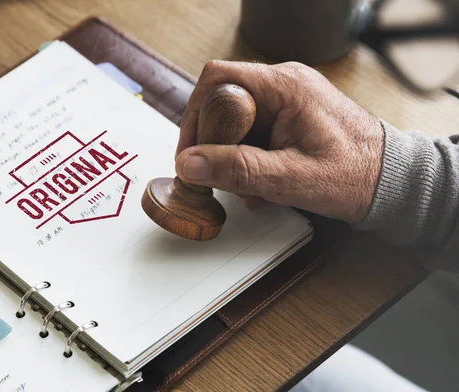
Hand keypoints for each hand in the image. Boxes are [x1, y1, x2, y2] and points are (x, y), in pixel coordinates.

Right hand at [174, 60, 384, 223]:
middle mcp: (284, 84)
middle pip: (222, 101)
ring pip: (235, 120)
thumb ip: (238, 170)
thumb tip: (190, 164)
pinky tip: (259, 181)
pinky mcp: (288, 116)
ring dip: (231, 155)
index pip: (218, 81)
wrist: (391, 181)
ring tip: (247, 185)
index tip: (190, 153)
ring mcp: (286, 99)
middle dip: (214, 143)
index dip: (195, 116)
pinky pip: (252, 130)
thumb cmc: (355, 175)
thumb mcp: (291, 178)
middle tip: (217, 175)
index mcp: (286, 86)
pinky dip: (246, 156)